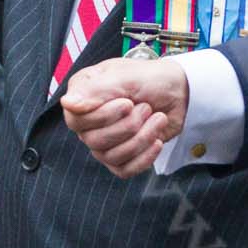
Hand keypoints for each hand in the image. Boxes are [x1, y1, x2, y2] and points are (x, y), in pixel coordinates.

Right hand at [59, 57, 189, 177]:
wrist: (180, 91)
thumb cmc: (151, 79)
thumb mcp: (125, 77)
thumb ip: (95, 89)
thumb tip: (67, 103)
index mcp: (83, 95)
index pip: (76, 120)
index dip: (104, 116)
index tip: (128, 103)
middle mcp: (89, 120)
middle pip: (94, 141)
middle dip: (129, 126)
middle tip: (146, 108)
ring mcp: (104, 140)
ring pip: (111, 157)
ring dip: (141, 138)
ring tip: (157, 118)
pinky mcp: (122, 155)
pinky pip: (123, 170)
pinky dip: (144, 157)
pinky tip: (157, 140)